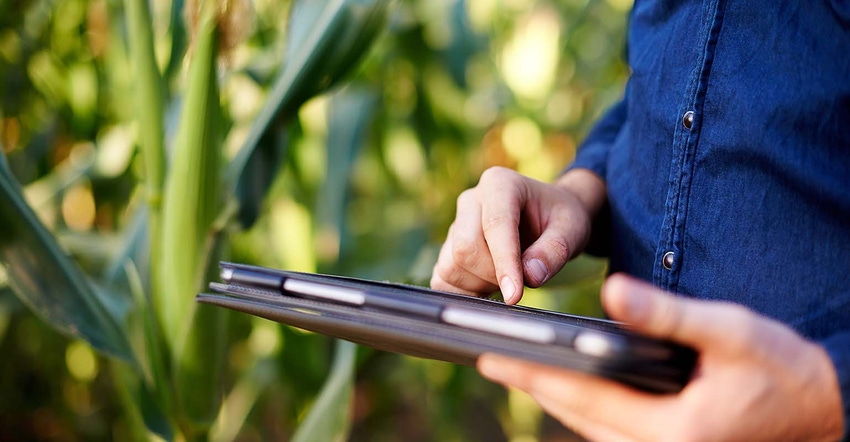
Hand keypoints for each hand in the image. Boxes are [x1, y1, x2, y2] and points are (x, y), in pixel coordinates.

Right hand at [430, 167, 604, 303]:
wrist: (547, 217)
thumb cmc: (559, 219)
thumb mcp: (572, 229)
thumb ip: (555, 250)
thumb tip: (531, 276)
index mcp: (499, 184)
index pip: (495, 226)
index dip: (504, 263)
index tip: (515, 295)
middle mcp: (471, 200)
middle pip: (466, 248)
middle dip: (494, 274)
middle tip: (522, 279)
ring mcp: (455, 224)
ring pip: (452, 266)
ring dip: (480, 284)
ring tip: (507, 277)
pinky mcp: (448, 248)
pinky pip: (442, 278)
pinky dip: (464, 291)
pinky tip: (487, 286)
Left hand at [477, 274, 844, 440]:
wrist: (825, 408)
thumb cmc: (782, 367)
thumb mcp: (727, 330)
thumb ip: (664, 313)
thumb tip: (610, 290)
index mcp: (672, 428)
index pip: (582, 396)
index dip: (532, 373)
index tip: (490, 357)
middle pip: (576, 418)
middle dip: (532, 386)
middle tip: (490, 360)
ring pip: (589, 430)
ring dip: (554, 399)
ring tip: (519, 370)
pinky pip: (610, 434)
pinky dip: (583, 410)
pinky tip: (569, 389)